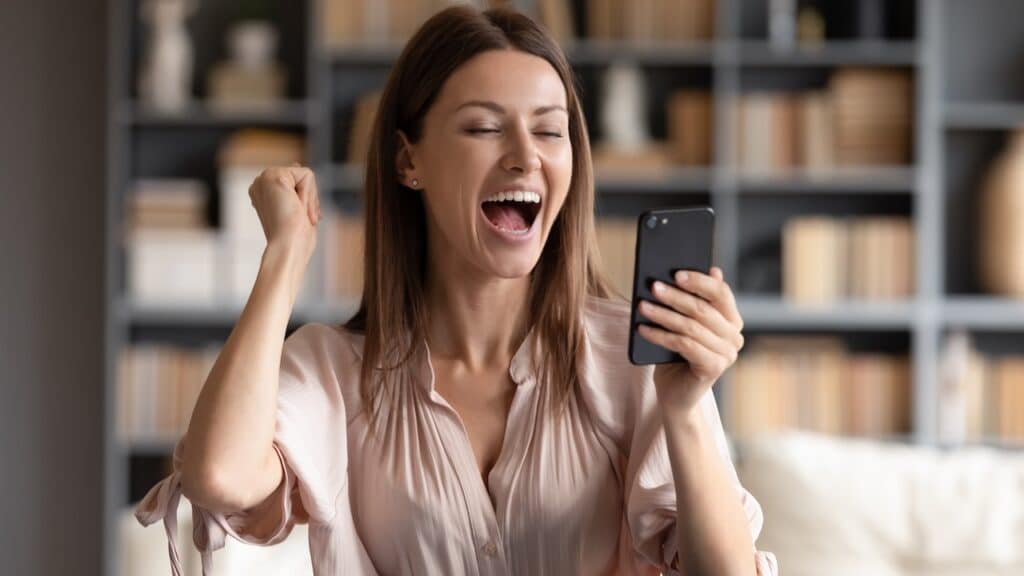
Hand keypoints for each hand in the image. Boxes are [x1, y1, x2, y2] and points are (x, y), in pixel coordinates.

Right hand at [248, 163, 321, 258]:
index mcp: (263, 193)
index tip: (305, 218)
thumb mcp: (298, 208)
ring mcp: (264, 178)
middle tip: (304, 218)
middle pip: (301, 177)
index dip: (306, 201)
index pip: (295, 183)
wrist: (288, 247)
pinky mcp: (274, 175)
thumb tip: (296, 164)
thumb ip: (296, 186)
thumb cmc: (295, 237)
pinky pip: (307, 175)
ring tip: (299, 215)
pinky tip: (298, 208)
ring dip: (309, 199)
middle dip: (309, 199)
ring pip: (305, 175)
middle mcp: (260, 184)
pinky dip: (309, 194)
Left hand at [636, 266, 744, 415]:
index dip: (699, 281)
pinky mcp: (714, 368)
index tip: (676, 273)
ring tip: (642, 306)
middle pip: (703, 309)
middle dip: (675, 296)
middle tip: (653, 286)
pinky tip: (643, 329)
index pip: (721, 293)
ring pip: (691, 327)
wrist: (675, 393)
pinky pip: (684, 345)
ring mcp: (727, 354)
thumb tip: (681, 272)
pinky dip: (661, 335)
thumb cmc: (677, 354)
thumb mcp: (682, 324)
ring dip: (663, 315)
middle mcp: (734, 336)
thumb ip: (688, 301)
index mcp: (732, 319)